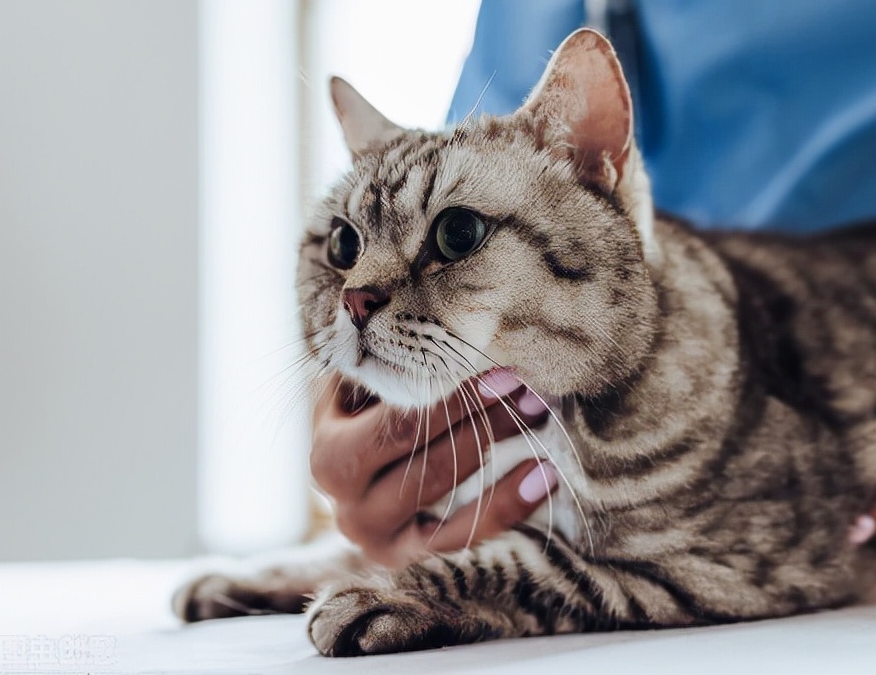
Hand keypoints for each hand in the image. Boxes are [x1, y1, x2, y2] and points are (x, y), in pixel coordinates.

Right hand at [310, 371, 553, 567]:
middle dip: (485, 423)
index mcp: (330, 458)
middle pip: (428, 463)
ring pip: (449, 500)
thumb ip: (378, 363)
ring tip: (539, 421)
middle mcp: (348, 508)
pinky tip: (545, 476)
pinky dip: (508, 505)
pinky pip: (466, 537)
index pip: (399, 425)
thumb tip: (411, 315)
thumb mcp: (355, 387)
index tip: (503, 371)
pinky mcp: (413, 559)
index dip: (454, 399)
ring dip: (503, 458)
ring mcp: (380, 540)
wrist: (349, 474)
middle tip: (530, 392)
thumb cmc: (361, 415)